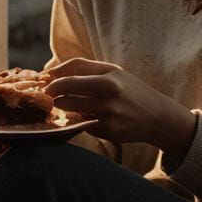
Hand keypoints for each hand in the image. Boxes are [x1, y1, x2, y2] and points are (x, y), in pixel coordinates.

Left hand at [45, 58, 197, 159]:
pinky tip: (87, 116)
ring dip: (62, 108)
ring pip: (69, 111)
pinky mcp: (108, 133)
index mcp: (109, 79)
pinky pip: (82, 125)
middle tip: (49, 95)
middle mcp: (108, 98)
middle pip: (65, 94)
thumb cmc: (129, 89)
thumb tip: (51, 72)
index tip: (44, 81)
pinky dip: (80, 120)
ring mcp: (108, 117)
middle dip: (52, 95)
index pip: (69, 75)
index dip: (52, 79)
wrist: (157, 117)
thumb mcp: (112, 71)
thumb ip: (83, 68)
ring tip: (66, 103)